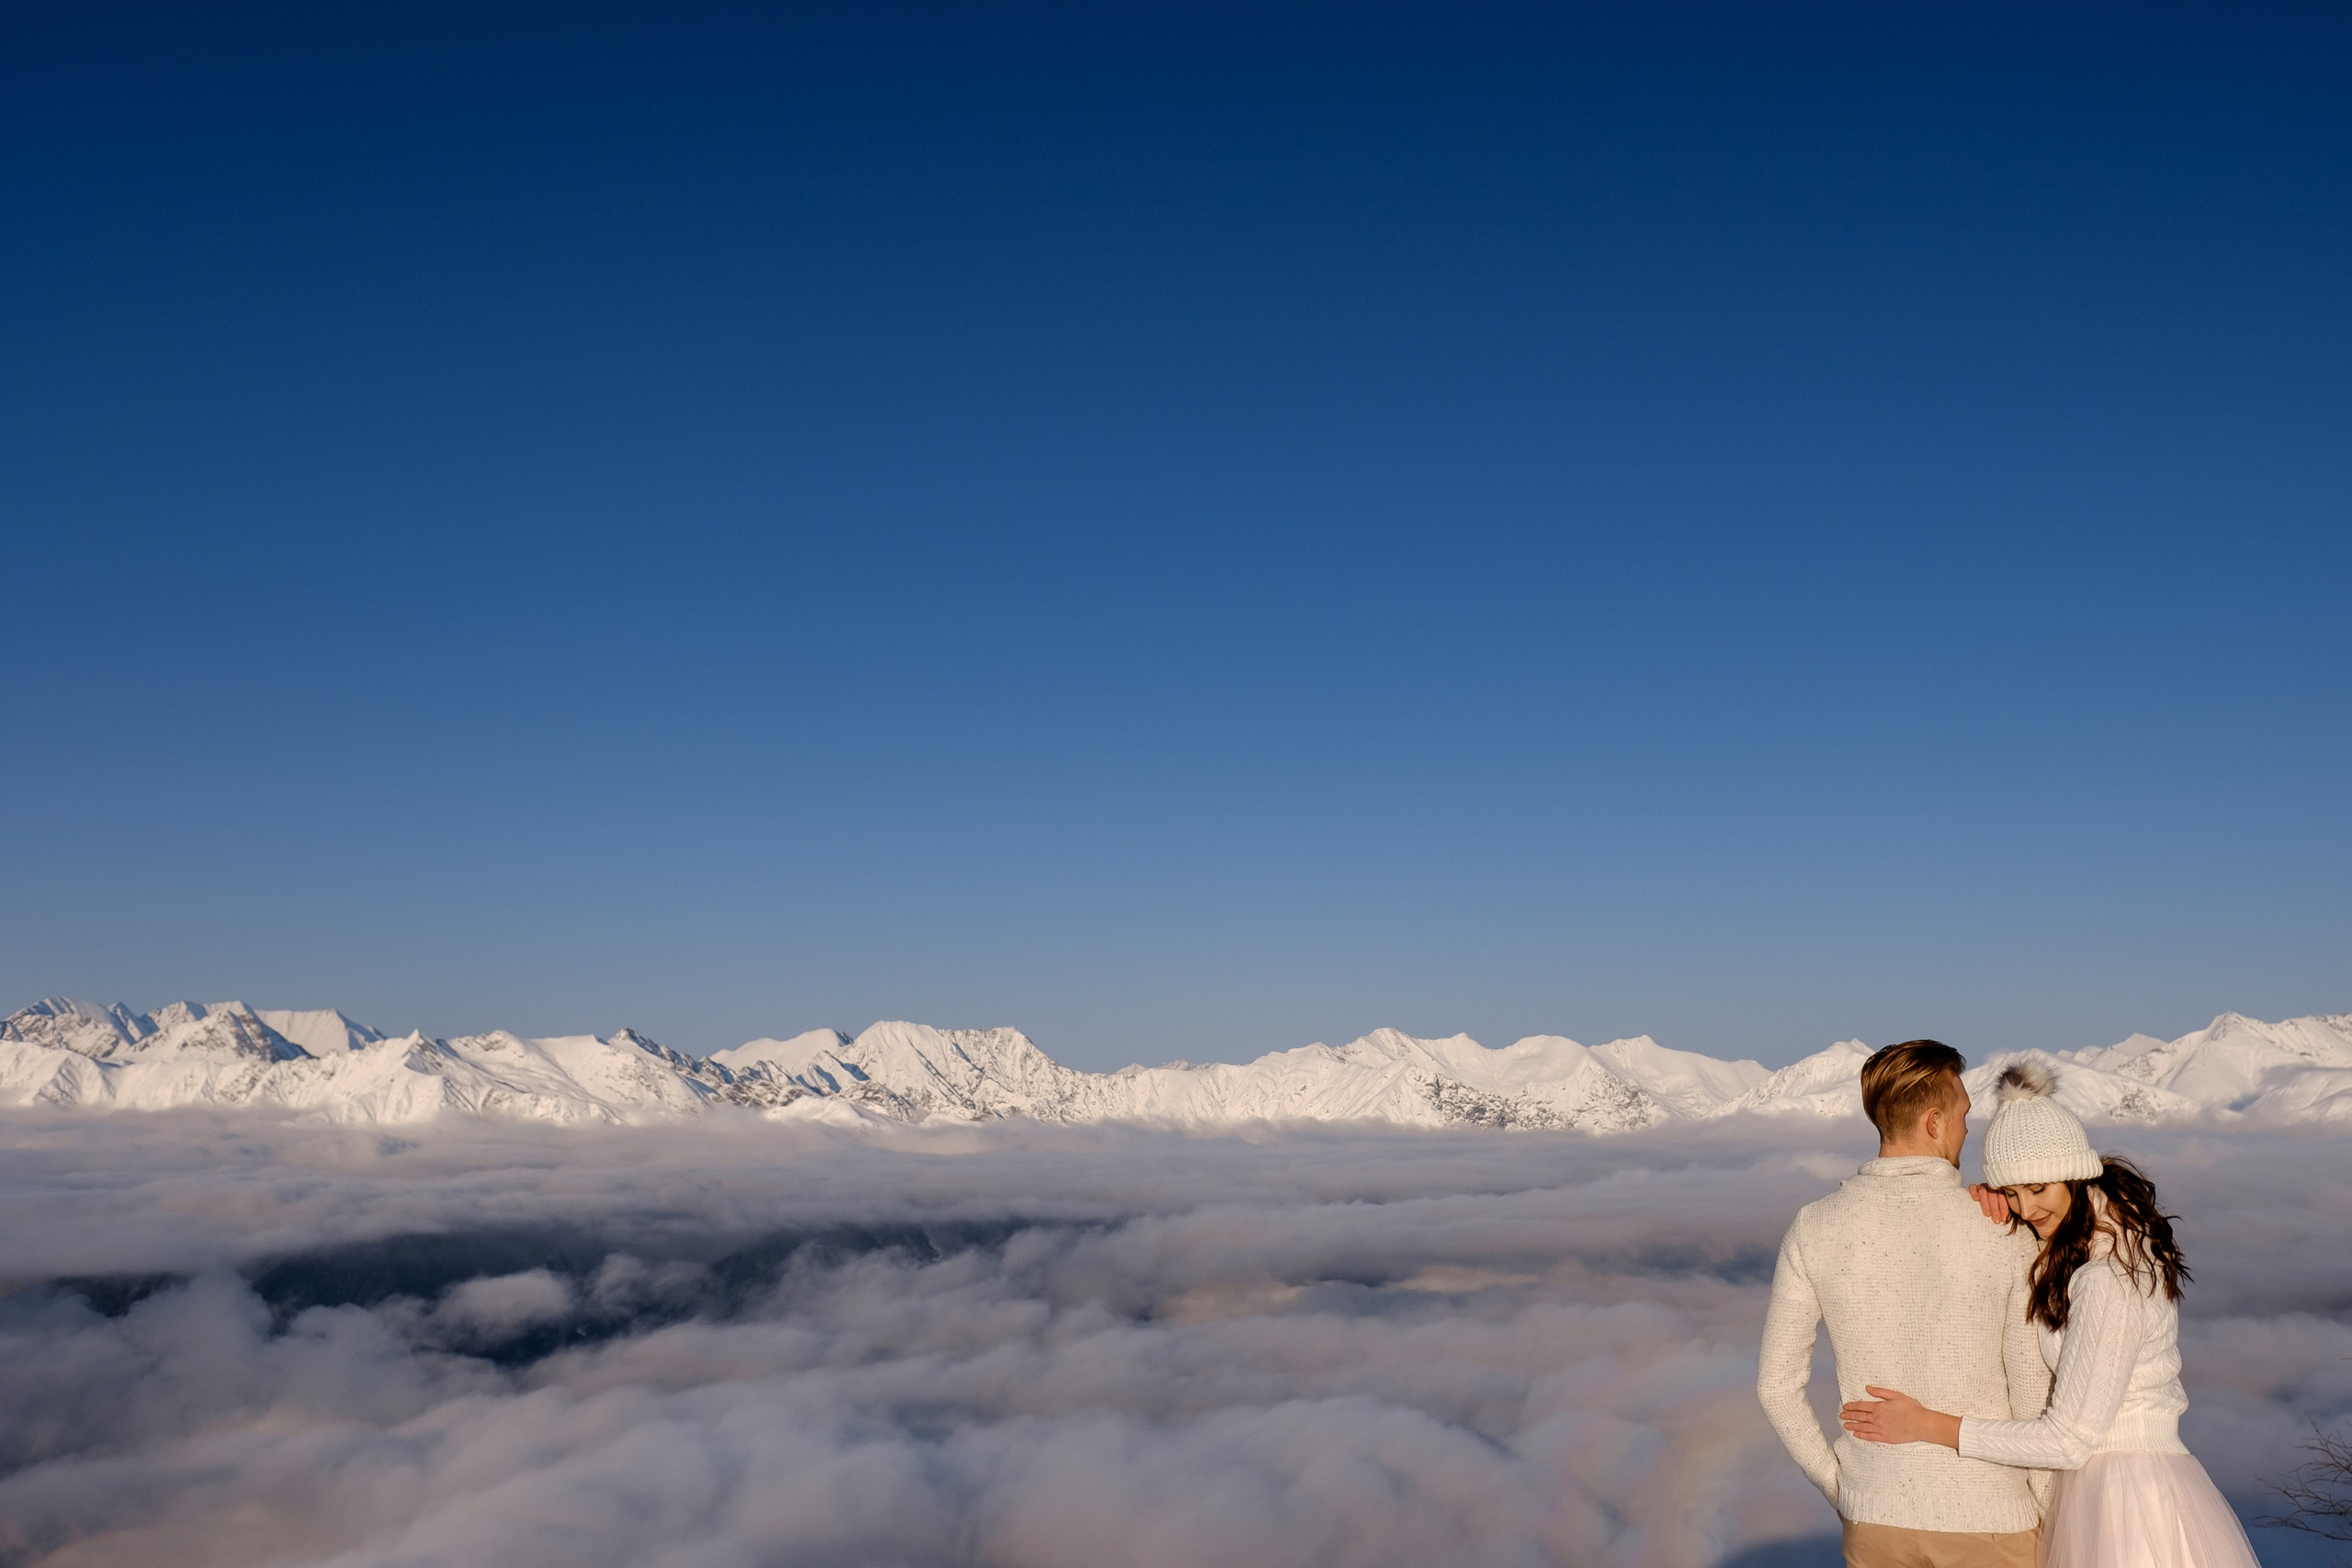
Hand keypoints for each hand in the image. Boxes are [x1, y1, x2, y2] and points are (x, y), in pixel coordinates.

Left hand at [1840, 1386, 1960, 1448]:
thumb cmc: (1911, 1408)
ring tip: (1844, 1424)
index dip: (1852, 1406)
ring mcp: (1881, 1429)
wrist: (1921, 1424)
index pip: (1861, 1406)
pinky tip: (1856, 1434)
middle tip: (1841, 1415)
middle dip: (1849, 1415)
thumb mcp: (1896, 1395)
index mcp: (1879, 1407)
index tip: (1845, 1406)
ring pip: (1863, 1427)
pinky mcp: (1886, 1438)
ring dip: (1852, 1425)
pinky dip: (1862, 1435)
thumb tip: (1867, 1388)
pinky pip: (1870, 1437)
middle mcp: (1877, 1418)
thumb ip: (1880, 1392)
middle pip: (1859, 1417)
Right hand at [1969, 1183, 2011, 1223]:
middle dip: (1995, 1209)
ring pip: (1984, 1192)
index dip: (2003, 1208)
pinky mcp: (1974, 1188)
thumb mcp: (2009, 1209)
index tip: (2003, 1218)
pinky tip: (1976, 1199)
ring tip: (1987, 1214)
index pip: (2003, 1196)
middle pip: (1993, 1195)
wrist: (1985, 1207)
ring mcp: (1983, 1186)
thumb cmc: (2001, 1210)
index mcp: (2003, 1189)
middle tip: (1996, 1220)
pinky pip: (1973, 1187)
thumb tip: (2024, 1217)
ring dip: (1986, 1203)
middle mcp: (1993, 1186)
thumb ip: (2015, 1209)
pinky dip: (1974, 1192)